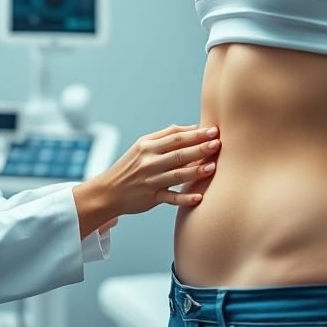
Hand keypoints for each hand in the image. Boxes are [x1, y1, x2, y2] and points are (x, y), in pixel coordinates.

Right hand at [73, 125, 218, 237]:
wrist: (108, 191)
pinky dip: (184, 198)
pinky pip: (170, 198)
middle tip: (218, 143)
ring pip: (177, 175)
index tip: (213, 130)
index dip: (196, 134)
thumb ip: (166, 136)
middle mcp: (149, 162)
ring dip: (196, 171)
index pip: (176, 137)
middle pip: (179, 154)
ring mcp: (151, 181)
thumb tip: (192, 128)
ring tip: (213, 167)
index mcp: (148, 146)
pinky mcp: (151, 198)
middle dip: (199, 148)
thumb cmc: (130, 166)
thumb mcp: (142, 146)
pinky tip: (199, 197)